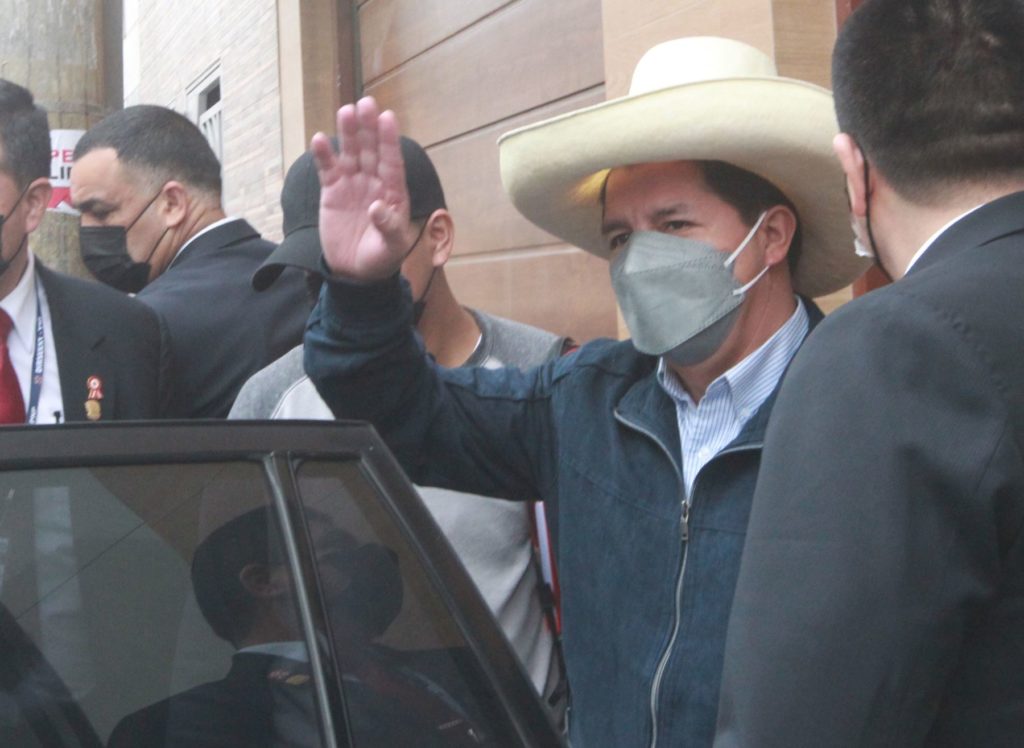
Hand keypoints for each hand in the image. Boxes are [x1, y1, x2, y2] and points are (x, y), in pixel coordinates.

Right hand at [311, 97, 411, 279]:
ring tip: (345, 112)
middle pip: (371, 150)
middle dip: (369, 127)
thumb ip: (388, 227)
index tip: (388, 117)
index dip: (389, 140)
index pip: (392, 162)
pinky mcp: (331, 191)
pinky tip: (319, 139)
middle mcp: (374, 183)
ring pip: (350, 153)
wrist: (355, 272)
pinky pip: (327, 169)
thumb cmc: (381, 258)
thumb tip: (377, 207)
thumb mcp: (392, 248)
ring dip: (348, 133)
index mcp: (394, 193)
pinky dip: (323, 155)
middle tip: (366, 104)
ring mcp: (352, 184)